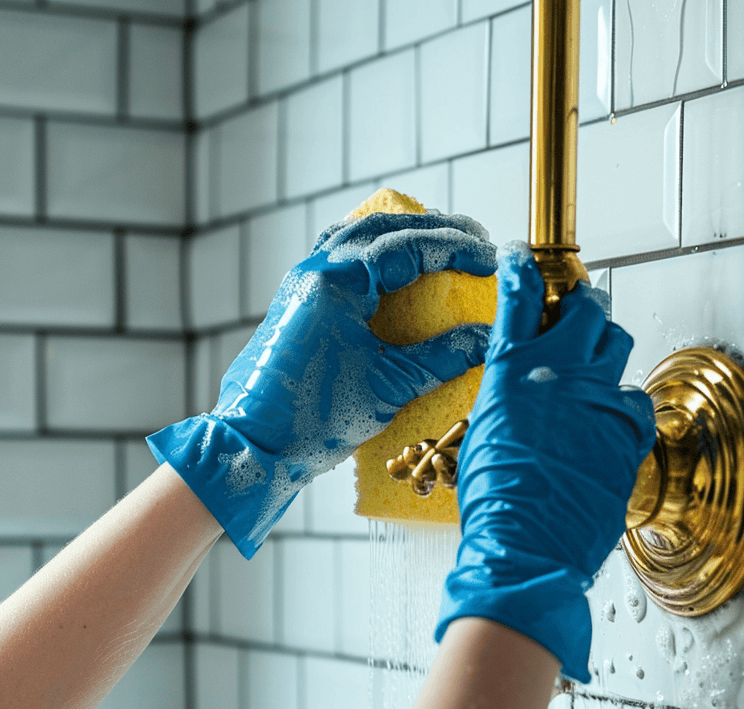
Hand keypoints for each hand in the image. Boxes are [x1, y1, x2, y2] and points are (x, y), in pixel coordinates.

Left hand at [147, 212, 496, 556]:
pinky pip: (338, 258)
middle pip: (383, 229)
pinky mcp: (297, 303)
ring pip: (356, 236)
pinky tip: (390, 268)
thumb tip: (486, 338)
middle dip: (433, 231)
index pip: (408, 247)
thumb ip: (441, 357)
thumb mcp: (389, 386)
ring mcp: (301, 285)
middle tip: (475, 239)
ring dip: (400, 235)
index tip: (489, 259)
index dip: (455, 250)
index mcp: (338, 283)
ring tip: (437, 243)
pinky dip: (371, 254)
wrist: (254, 445)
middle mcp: (315, 272)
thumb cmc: (314, 418)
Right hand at [434, 242, 655, 681]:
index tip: (520, 260)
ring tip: (596, 370)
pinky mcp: (628, 430)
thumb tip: (519, 394)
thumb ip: (506, 400)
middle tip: (578, 313)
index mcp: (512, 368)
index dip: (520, 268)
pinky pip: (637, 400)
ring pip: (619, 346)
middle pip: (587, 308)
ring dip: (607, 351)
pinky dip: (625, 405)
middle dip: (583, 305)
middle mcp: (559, 371)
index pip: (519, 295)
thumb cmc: (494, 502)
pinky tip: (611, 421)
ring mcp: (599, 399)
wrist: (526, 545)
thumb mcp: (482, 436)